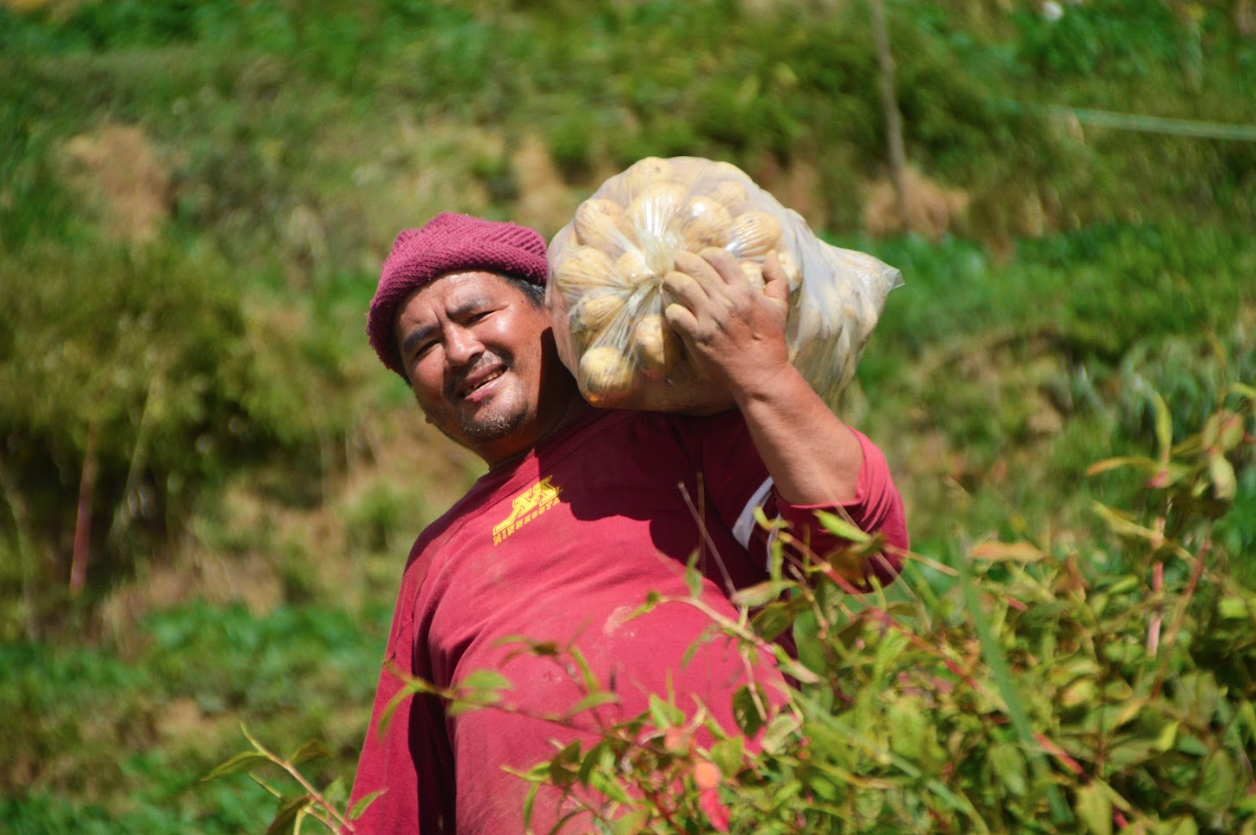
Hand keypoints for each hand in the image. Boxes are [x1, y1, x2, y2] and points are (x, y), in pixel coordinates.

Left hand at [662, 248, 791, 398]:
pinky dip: (671, 310)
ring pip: (681, 285)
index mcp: (744, 290)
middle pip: (695, 267)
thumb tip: (772, 255)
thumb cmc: (770, 340)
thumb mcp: (780, 307)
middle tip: (678, 263)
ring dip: (672, 281)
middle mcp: (725, 301)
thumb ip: (777, 278)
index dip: (706, 254)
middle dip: (682, 261)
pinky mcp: (697, 336)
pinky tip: (674, 311)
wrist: (760, 374)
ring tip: (670, 282)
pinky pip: (674, 314)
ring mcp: (709, 318)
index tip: (701, 259)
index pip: (718, 257)